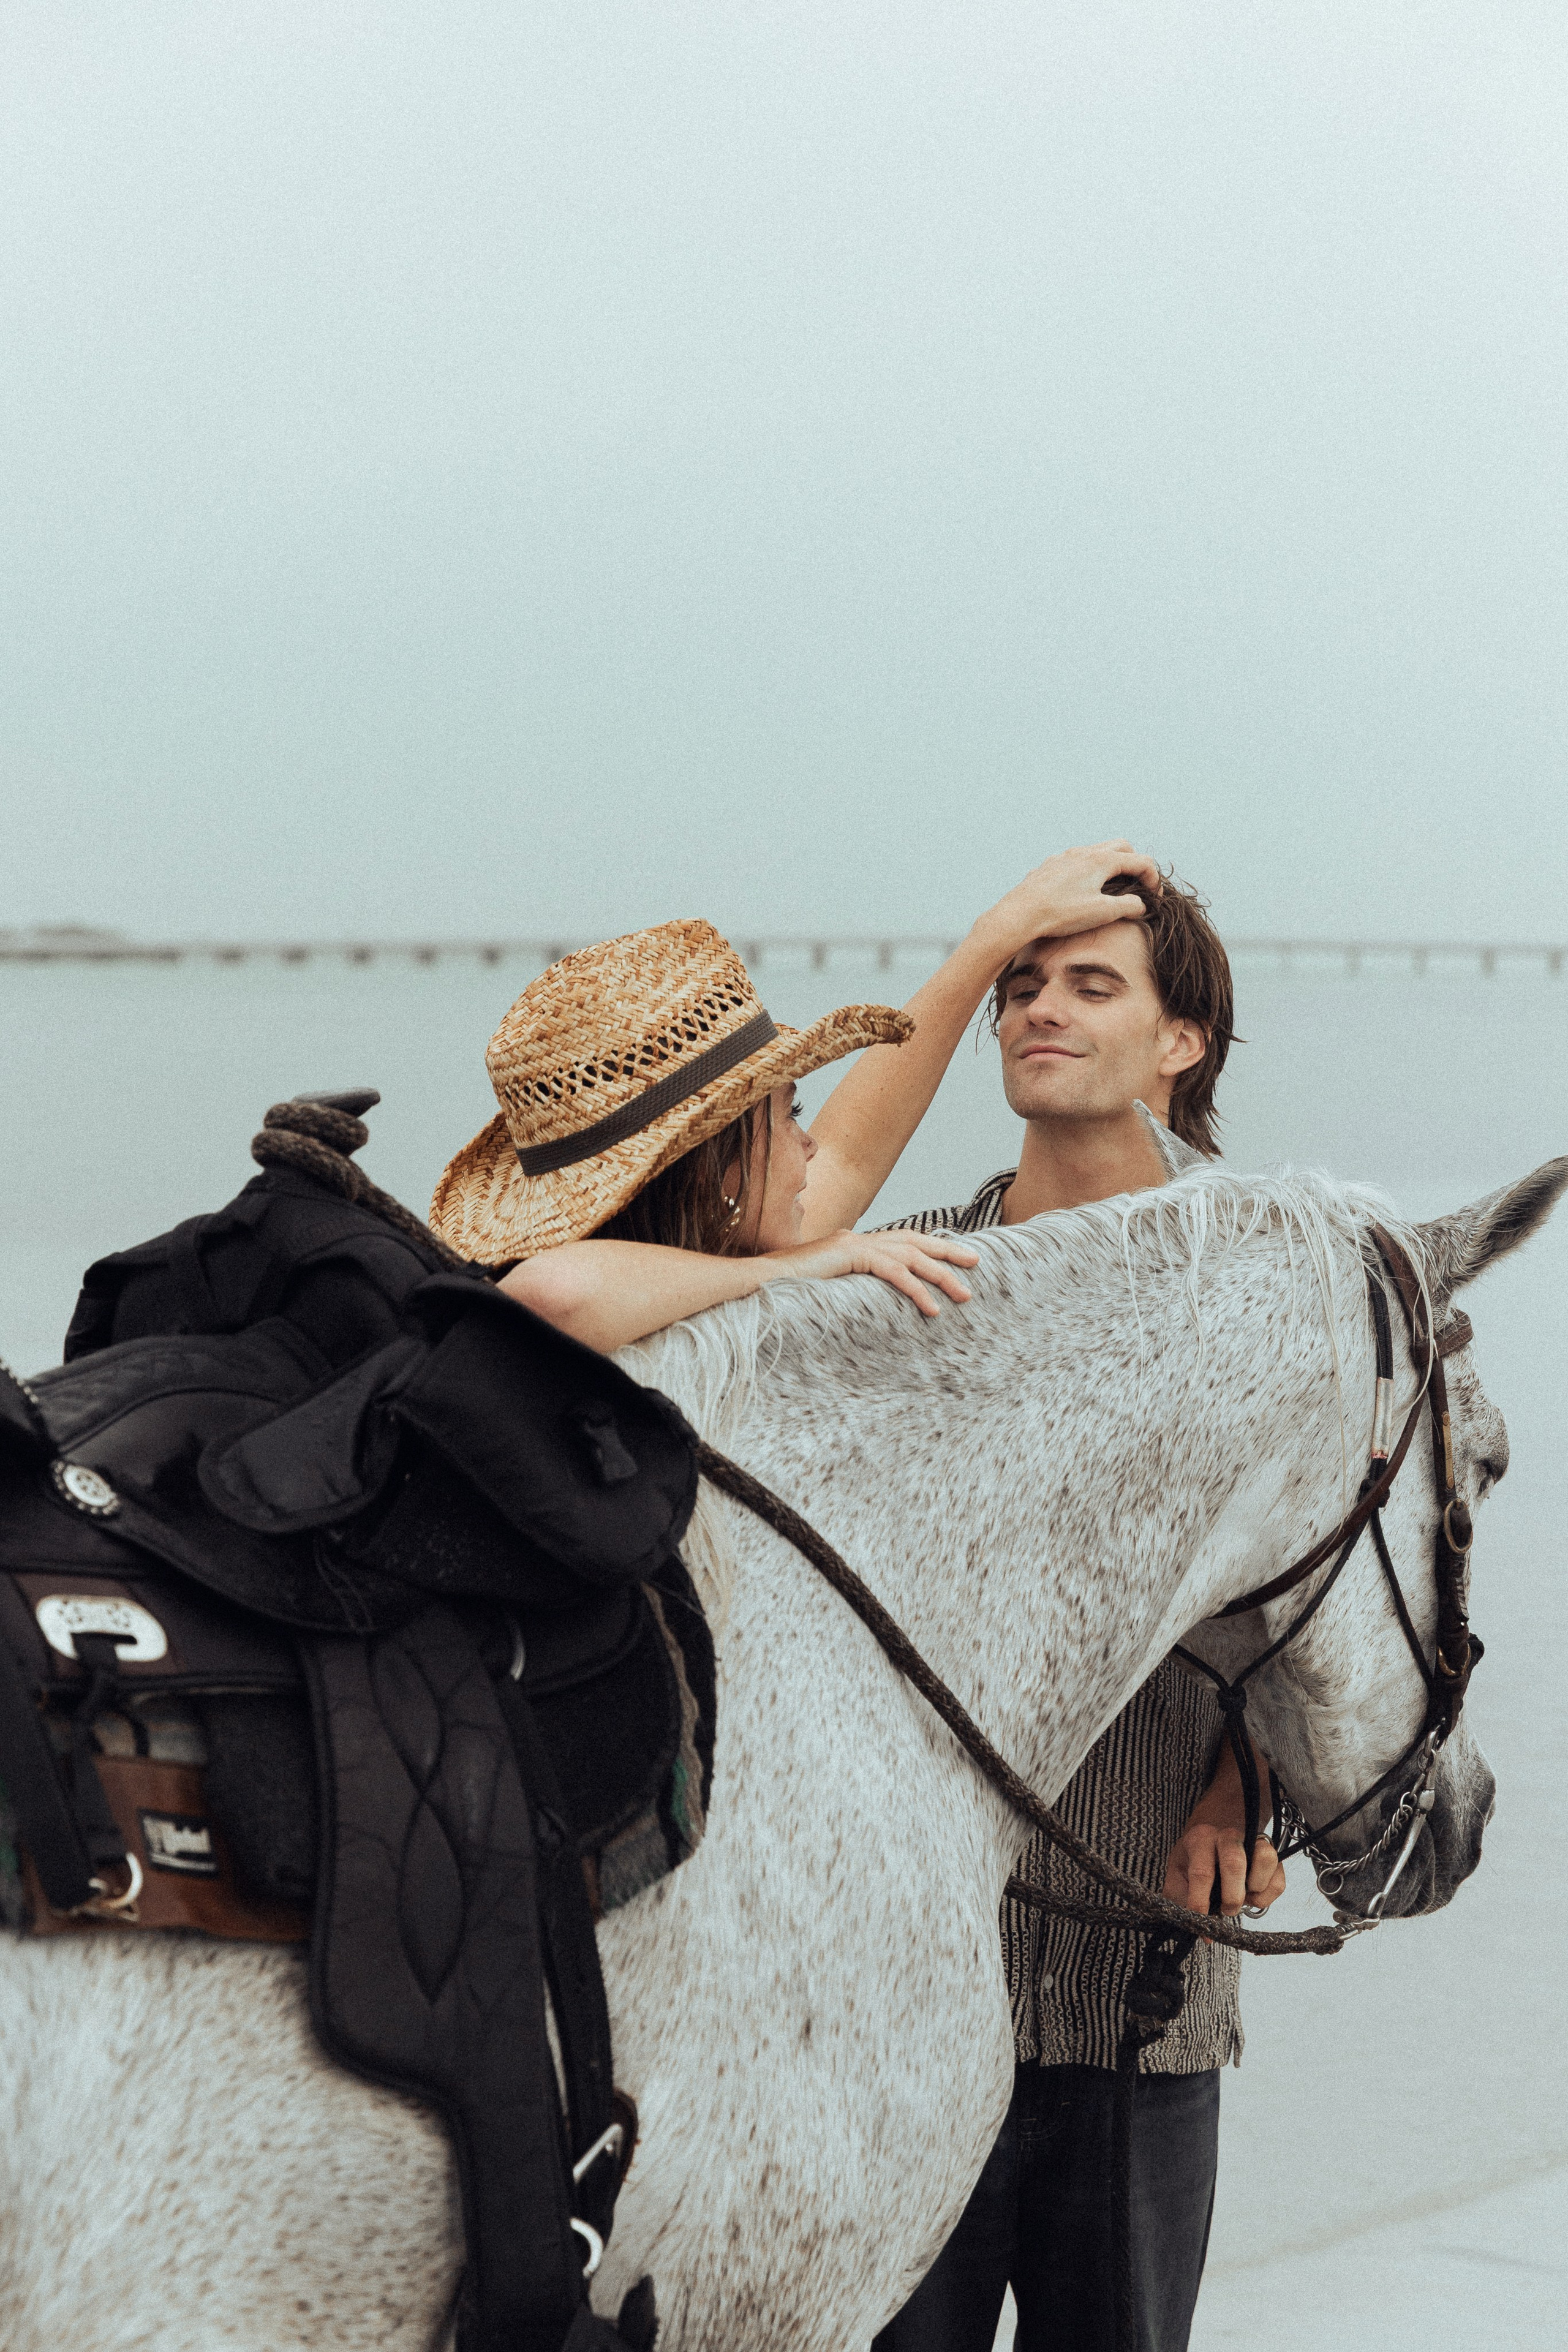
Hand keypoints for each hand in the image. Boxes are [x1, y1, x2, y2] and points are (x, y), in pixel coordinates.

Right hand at [759, 1231, 979, 1317]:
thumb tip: (872, 1307)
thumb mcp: (828, 1291)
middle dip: (948, 1251)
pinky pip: (891, 1271)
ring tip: (964, 1295)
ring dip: (940, 1275)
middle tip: (977, 1263)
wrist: (757, 1285)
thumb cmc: (787, 1294)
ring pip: (909, 1256)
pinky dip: (915, 1289)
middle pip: (914, 1241)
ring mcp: (852, 1244)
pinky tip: (932, 1308)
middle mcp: (857, 1239)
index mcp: (854, 1244)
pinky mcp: (848, 1255)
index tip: (958, 1258)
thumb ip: (851, 1290)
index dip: (932, 1247)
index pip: (902, 1242)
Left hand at [969, 841, 1161, 974]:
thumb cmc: (1061, 914)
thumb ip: (1128, 906)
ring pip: (1097, 851)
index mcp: (1102, 860)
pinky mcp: (1050, 866)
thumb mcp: (1102, 913)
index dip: (1153, 879)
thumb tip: (1140, 905)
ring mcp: (1065, 857)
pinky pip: (1076, 860)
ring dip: (1111, 865)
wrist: (1020, 914)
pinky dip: (1089, 870)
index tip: (1154, 898)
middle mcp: (1084, 852)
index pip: (1141, 861)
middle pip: (1121, 847)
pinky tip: (1082, 890)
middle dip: (1135, 864)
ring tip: (1112, 887)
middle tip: (1137, 885)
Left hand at [1163, 1821, 1286, 1918]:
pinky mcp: (1272, 1855)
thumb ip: (1182, 1900)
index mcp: (1201, 1839)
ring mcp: (1253, 1841)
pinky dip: (1267, 1896)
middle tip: (1227, 1910)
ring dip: (1255, 1889)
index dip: (1200, 1902)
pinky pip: (1278, 1880)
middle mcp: (1228, 1836)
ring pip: (1265, 1860)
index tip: (1200, 1919)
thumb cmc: (1196, 1855)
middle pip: (1235, 1864)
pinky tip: (1252, 1894)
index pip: (1201, 1873)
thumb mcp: (1179, 1872)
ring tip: (1243, 1897)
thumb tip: (1205, 1934)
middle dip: (1232, 1896)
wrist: (1215, 1826)